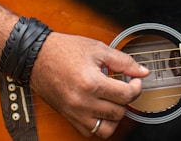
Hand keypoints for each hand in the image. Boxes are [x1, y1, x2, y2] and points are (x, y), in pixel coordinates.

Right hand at [30, 32, 148, 137]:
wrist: (38, 57)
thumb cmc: (65, 50)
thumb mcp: (98, 49)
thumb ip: (123, 61)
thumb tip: (142, 71)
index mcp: (91, 83)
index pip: (125, 96)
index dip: (136, 87)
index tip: (135, 80)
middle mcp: (83, 102)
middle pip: (118, 113)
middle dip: (126, 99)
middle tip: (125, 86)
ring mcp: (75, 113)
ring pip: (106, 129)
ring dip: (115, 115)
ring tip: (114, 99)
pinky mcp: (69, 118)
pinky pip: (91, 132)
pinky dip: (100, 123)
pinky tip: (102, 107)